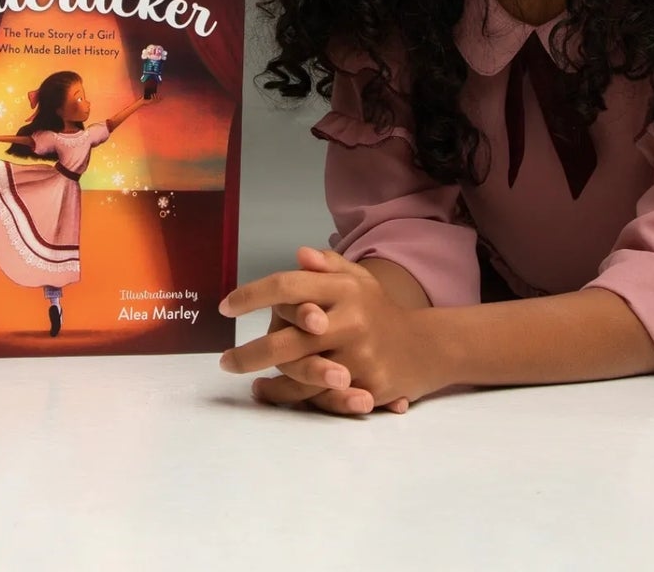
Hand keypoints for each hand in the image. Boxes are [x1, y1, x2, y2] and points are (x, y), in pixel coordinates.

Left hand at [219, 247, 438, 414]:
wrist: (428, 347)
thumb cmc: (380, 310)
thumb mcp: (359, 279)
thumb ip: (328, 266)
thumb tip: (300, 256)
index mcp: (344, 289)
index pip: (288, 286)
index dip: (252, 295)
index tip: (226, 306)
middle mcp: (350, 321)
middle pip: (287, 341)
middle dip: (250, 354)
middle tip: (225, 361)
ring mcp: (359, 357)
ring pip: (300, 376)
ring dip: (269, 383)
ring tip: (249, 384)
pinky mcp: (367, 387)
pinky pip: (321, 398)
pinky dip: (292, 398)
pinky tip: (272, 394)